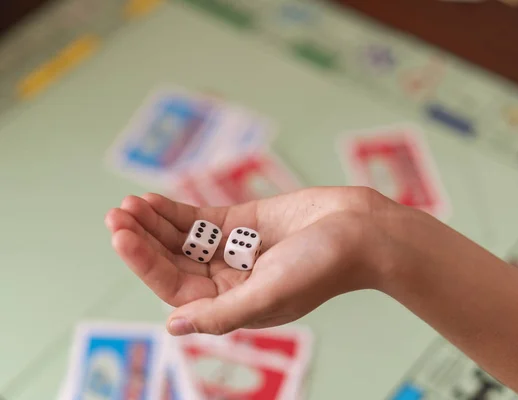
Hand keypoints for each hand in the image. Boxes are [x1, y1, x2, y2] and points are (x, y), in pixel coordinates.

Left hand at [104, 186, 409, 335]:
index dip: (146, 262)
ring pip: (182, 238)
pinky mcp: (242, 222)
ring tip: (128, 206)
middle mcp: (228, 279)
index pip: (175, 286)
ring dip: (154, 223)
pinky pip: (200, 218)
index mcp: (232, 304)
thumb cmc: (322, 267)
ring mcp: (233, 249)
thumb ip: (220, 313)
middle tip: (117, 216)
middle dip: (144, 239)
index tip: (122, 236)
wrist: (359, 230)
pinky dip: (176, 210)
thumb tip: (172, 326)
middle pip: (173, 260)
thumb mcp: (269, 294)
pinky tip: (152, 201)